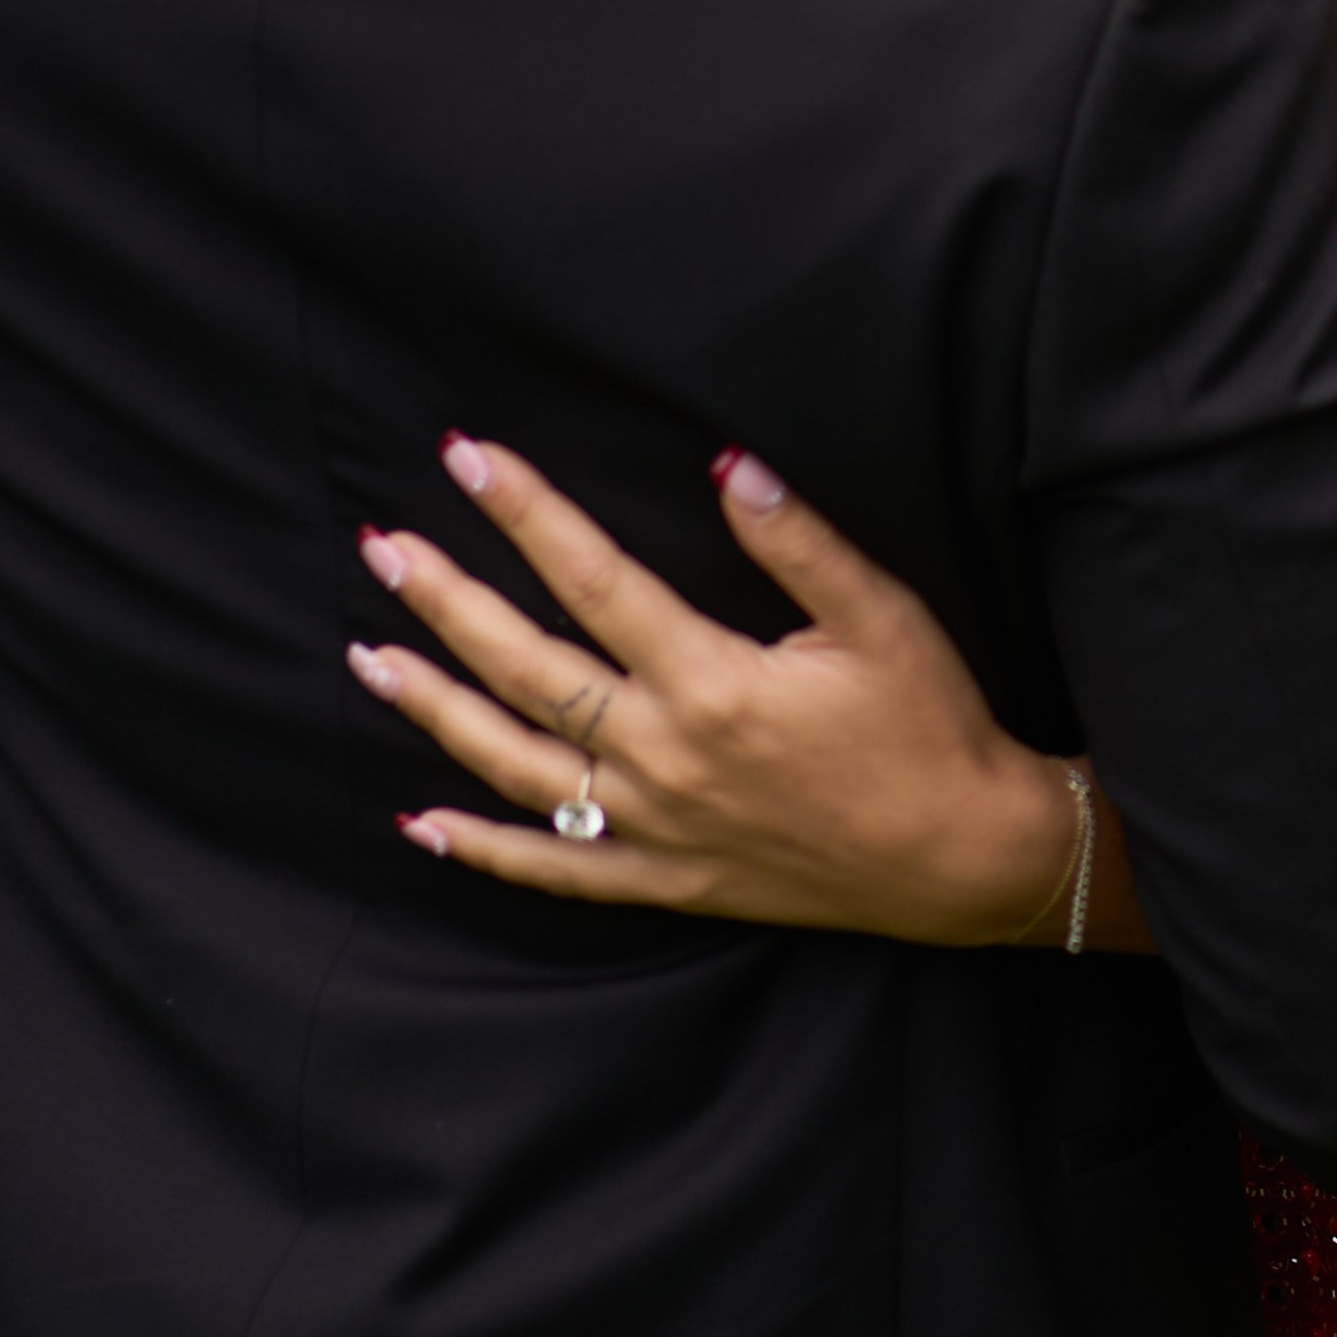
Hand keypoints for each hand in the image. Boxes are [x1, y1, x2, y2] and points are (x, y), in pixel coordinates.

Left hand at [349, 436, 1100, 943]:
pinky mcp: (671, 878)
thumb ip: (797, 539)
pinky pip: (558, 872)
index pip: (594, 579)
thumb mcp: (881, 617)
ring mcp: (658, 827)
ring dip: (436, 709)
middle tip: (382, 544)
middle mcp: (666, 758)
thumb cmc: (931, 727)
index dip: (526, 512)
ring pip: (519, 765)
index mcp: (713, 682)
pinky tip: (423, 824)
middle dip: (447, 600)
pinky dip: (485, 850)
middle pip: (528, 668)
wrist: (968, 858)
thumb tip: (724, 462)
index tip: (468, 457)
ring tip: (368, 657)